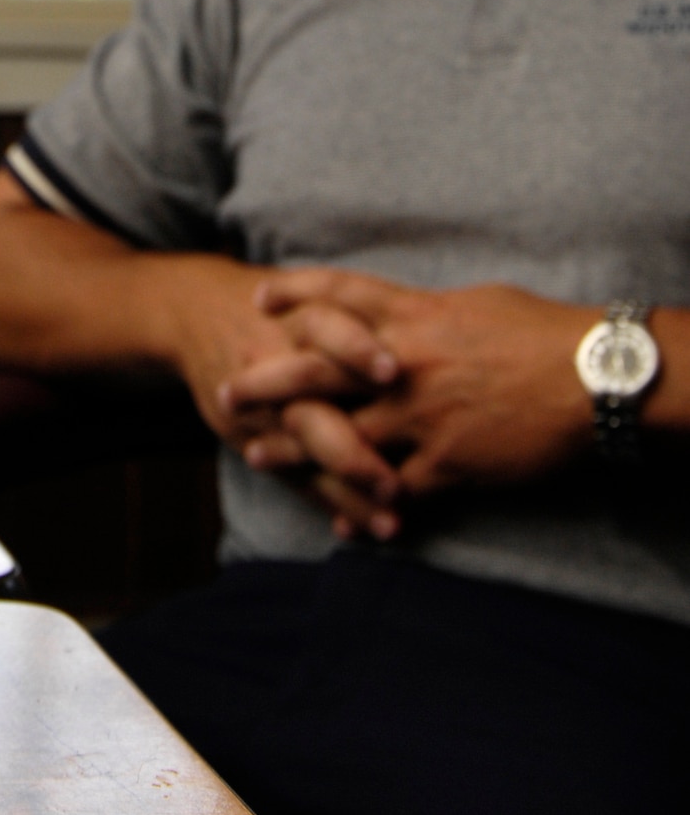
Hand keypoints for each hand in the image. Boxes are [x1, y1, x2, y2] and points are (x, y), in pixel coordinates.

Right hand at [142, 256, 402, 530]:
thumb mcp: (313, 294)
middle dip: (350, 444)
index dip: (355, 347)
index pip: (325, 326)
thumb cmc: (278, 307)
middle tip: (397, 479)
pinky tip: (362, 528)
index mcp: (299, 319)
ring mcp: (266, 406)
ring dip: (350, 488)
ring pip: (307, 450)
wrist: (197, 313)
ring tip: (393, 519)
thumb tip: (450, 323)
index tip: (392, 372)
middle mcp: (279, 364)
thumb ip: (366, 312)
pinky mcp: (255, 436)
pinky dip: (330, 502)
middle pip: (312, 411)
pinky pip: (295, 477)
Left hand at [227, 270, 596, 522]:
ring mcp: (421, 417)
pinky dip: (364, 507)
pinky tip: (341, 521)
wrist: (590, 379)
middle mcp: (404, 365)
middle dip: (267, 380)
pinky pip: (394, 490)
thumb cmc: (541, 332)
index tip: (257, 297)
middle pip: (318, 370)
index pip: (342, 296)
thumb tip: (409, 312)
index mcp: (415, 316)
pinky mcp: (447, 463)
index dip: (298, 293)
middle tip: (225, 387)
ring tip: (254, 456)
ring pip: (340, 436)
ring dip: (293, 450)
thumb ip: (429, 313)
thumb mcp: (476, 304)